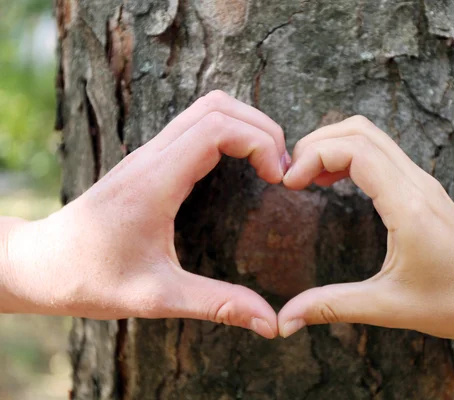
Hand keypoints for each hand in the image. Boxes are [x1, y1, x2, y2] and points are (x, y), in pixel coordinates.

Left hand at [2, 90, 288, 337]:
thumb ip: (218, 305)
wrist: (41, 265)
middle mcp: (151, 158)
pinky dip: (229, 133)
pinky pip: (195, 125)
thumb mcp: (158, 297)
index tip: (277, 179)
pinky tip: (242, 167)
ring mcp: (148, 154)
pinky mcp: (148, 160)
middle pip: (217, 106)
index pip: (217, 128)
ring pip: (207, 109)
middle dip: (262, 128)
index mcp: (154, 183)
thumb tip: (269, 323)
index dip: (259, 142)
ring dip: (246, 126)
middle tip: (281, 171)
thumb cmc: (91, 280)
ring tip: (268, 166)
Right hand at [278, 116, 453, 338]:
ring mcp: (423, 182)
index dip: (315, 155)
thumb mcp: (388, 308)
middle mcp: (417, 184)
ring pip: (372, 136)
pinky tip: (333, 181)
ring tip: (306, 175)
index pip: (357, 150)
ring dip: (334, 145)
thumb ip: (332, 306)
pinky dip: (351, 155)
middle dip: (318, 143)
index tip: (290, 183)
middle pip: (361, 130)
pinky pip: (382, 153)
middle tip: (291, 174)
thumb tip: (285, 320)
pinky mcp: (423, 188)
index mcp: (409, 207)